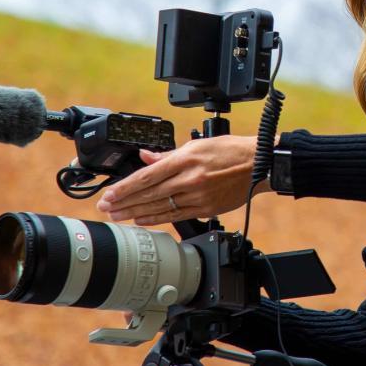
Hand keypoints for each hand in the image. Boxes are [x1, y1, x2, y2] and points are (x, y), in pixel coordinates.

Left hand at [96, 135, 271, 225]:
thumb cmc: (231, 151)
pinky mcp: (206, 209)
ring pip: (160, 208)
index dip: (125, 187)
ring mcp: (198, 196)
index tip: (110, 194)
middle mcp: (190, 179)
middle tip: (106, 208)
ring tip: (118, 216)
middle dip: (125, 202)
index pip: (147, 176)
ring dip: (136, 213)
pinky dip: (157, 218)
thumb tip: (146, 158)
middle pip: (149, 194)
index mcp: (186, 160)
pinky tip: (142, 220)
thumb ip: (168, 154)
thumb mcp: (197, 145)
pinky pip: (176, 216)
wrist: (260, 164)